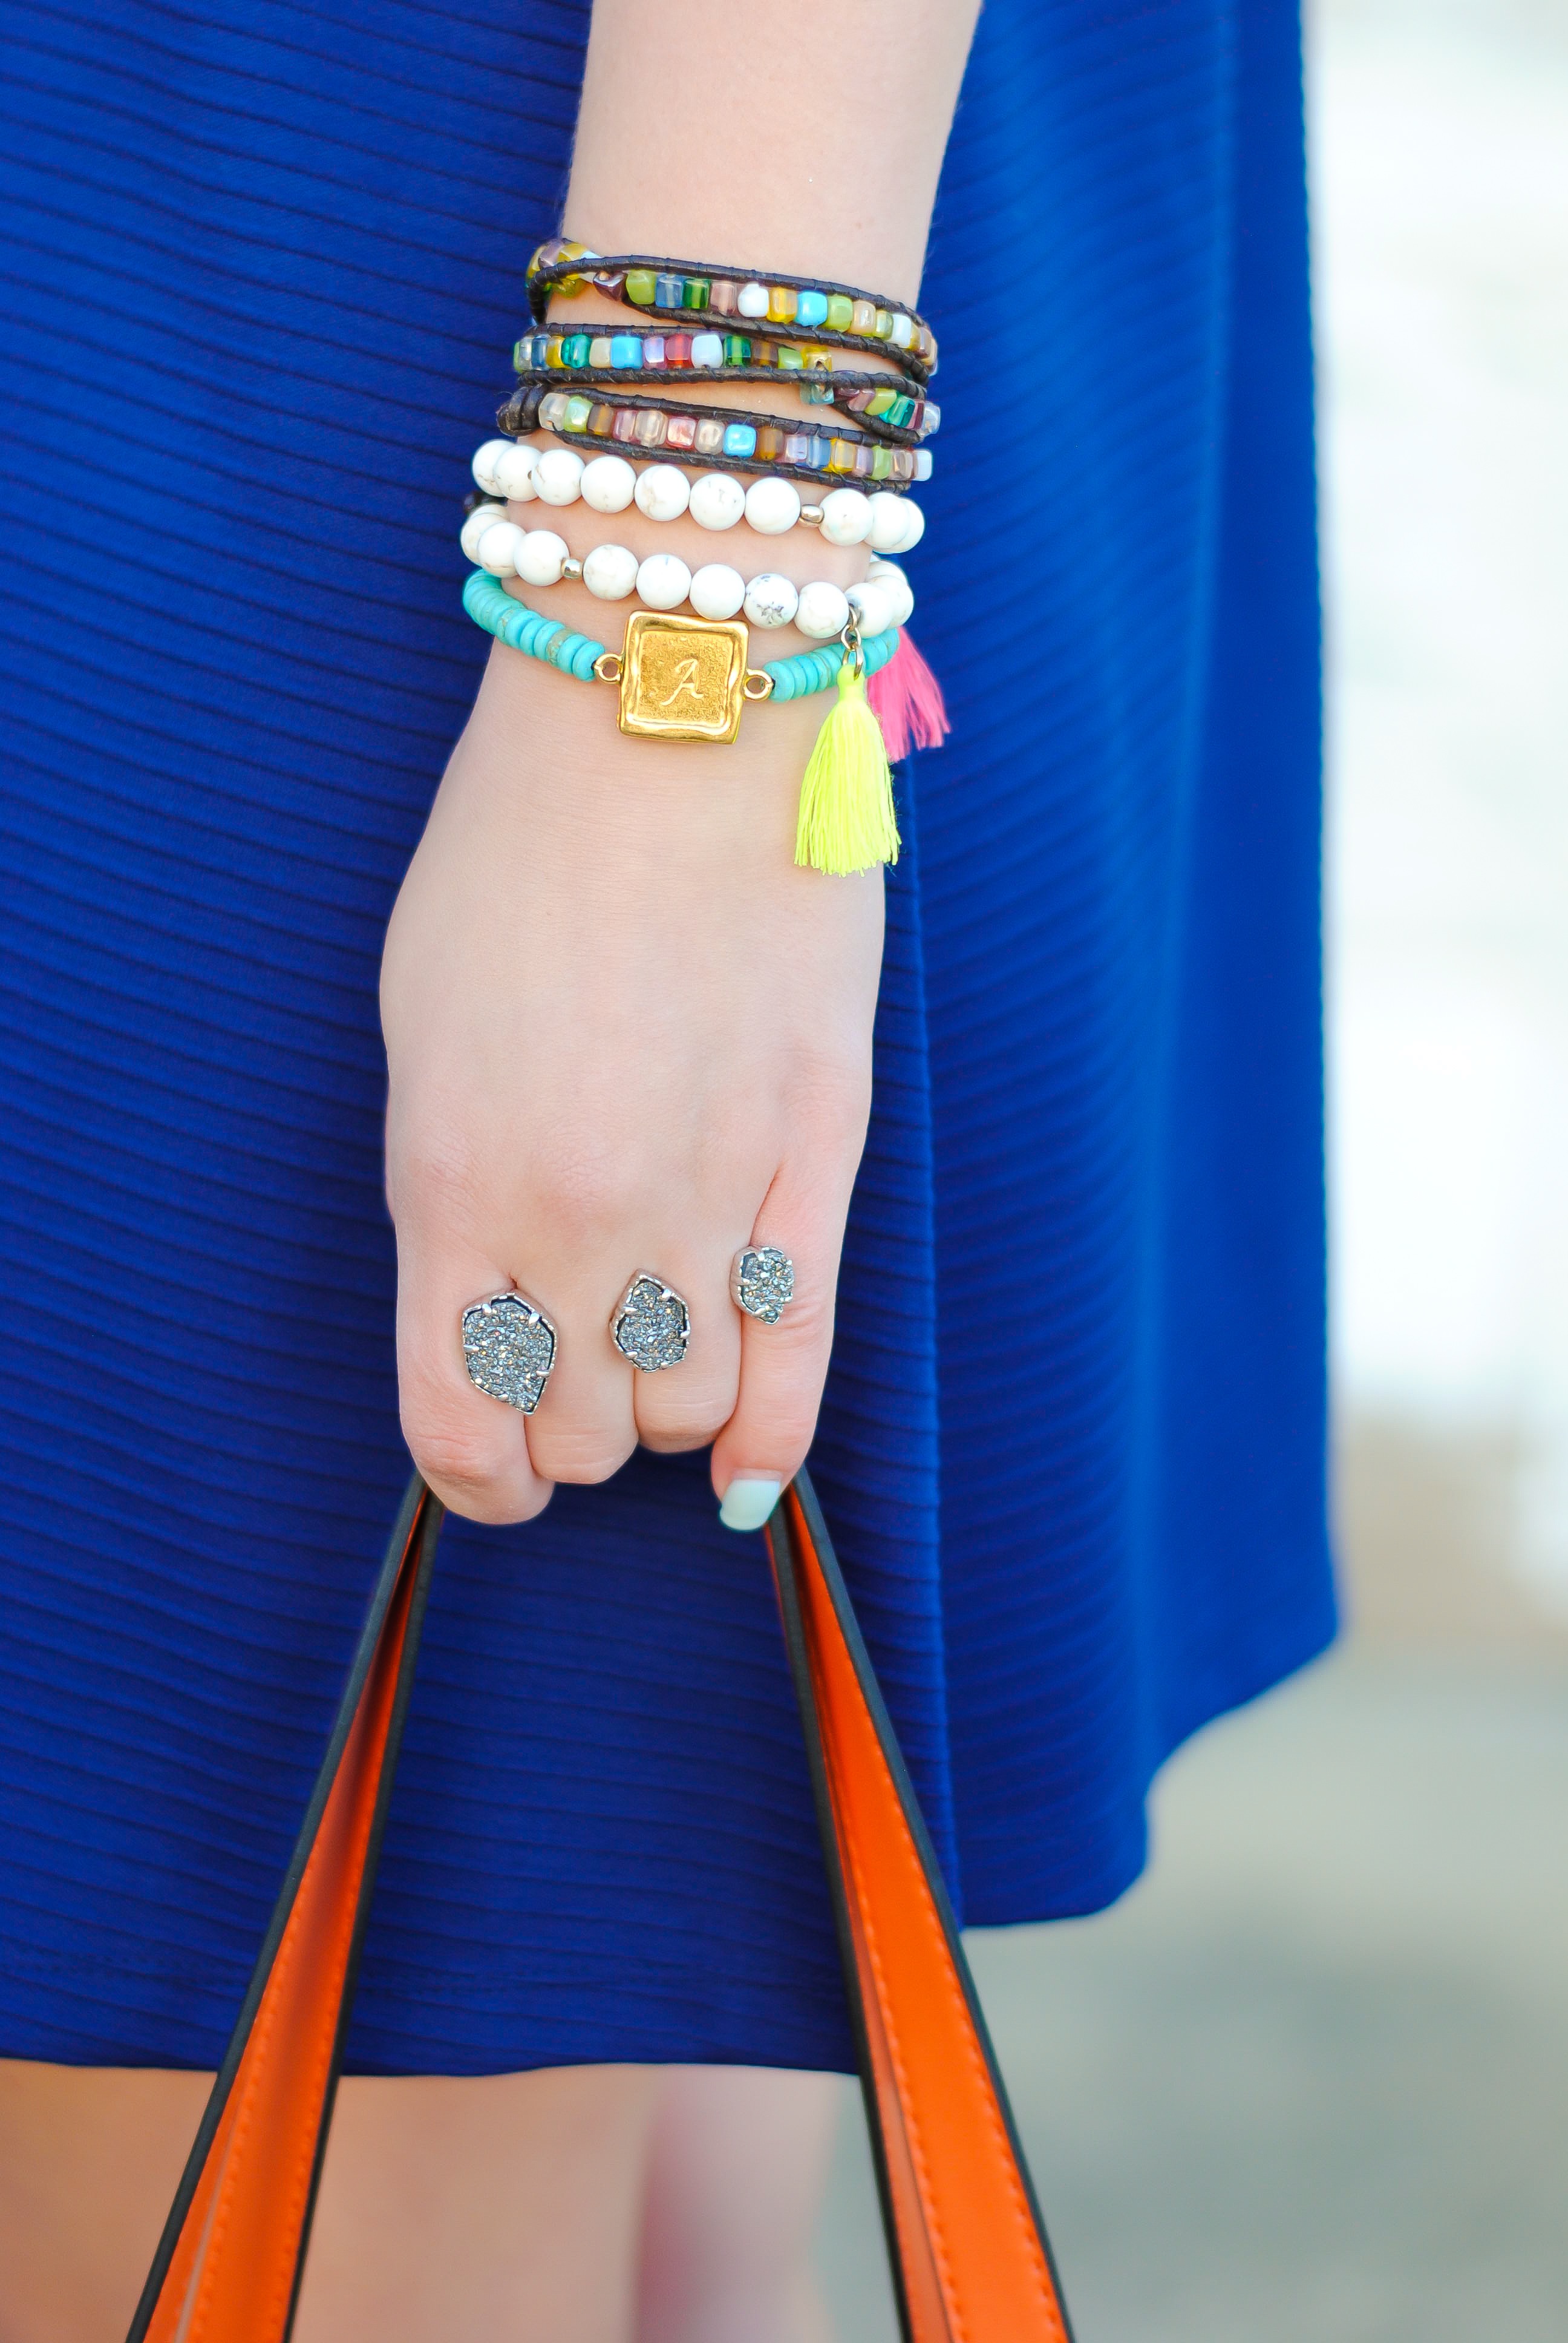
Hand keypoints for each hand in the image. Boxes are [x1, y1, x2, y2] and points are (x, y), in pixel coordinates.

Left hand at [381, 634, 882, 1525]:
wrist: (667, 726)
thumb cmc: (519, 855)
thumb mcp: (420, 1033)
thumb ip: (449, 1188)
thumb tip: (492, 1306)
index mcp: (453, 1183)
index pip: (456, 1419)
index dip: (473, 1475)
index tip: (487, 1467)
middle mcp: (580, 1217)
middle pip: (579, 1431)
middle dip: (565, 1429)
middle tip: (571, 1375)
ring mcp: (710, 1196)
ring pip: (688, 1413)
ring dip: (661, 1415)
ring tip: (654, 1360)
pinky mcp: (817, 1157)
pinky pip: (798, 1357)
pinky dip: (769, 1439)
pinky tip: (745, 1473)